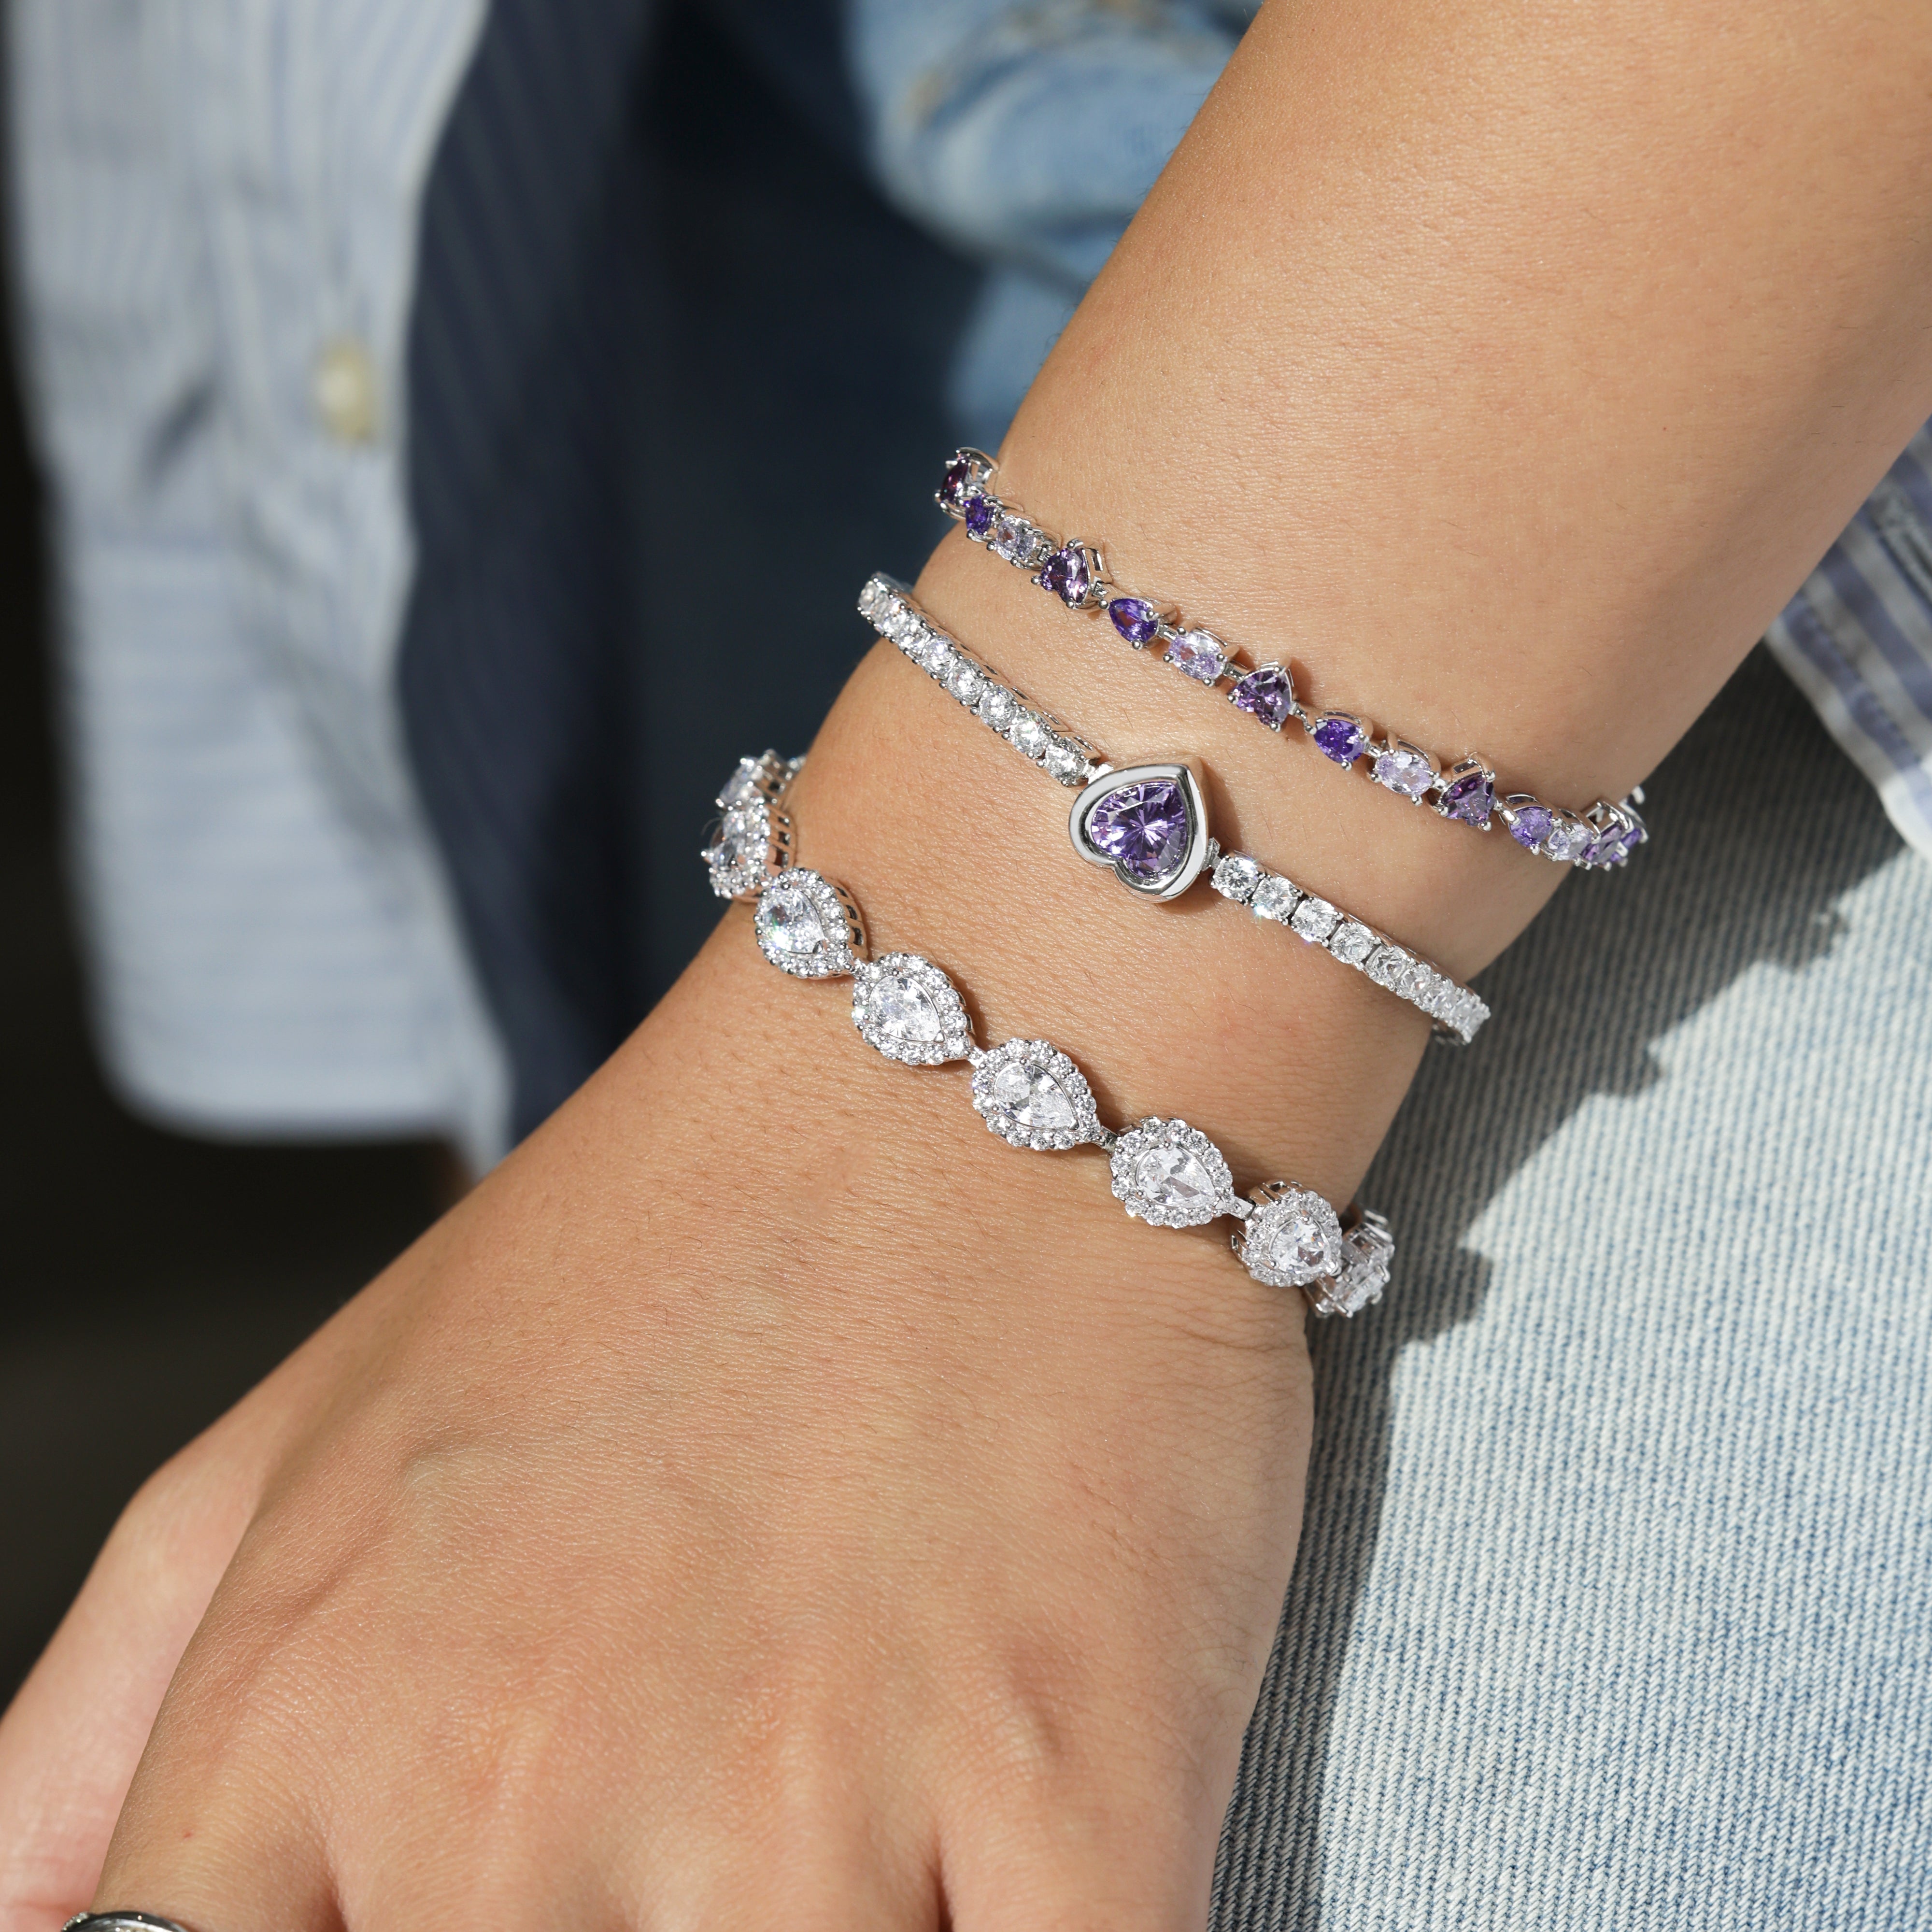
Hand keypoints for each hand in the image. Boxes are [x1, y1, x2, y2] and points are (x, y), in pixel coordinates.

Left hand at [0, 920, 1313, 1929]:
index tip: (474, 1893)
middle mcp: (530, 1795)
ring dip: (824, 1929)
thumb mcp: (294, 1449)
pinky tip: (997, 1868)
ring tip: (847, 1811)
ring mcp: (808, 1804)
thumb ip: (94, 1735)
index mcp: (319, 1733)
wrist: (974, 1060)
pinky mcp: (1076, 1791)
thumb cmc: (660, 1238)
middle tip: (677, 1815)